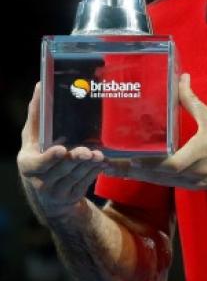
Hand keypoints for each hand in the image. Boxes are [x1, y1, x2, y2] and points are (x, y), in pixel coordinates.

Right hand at [17, 83, 107, 223]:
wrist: (47, 193)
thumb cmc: (39, 154)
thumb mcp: (33, 136)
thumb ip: (37, 114)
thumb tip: (41, 84)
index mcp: (28, 164)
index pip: (38, 164)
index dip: (49, 158)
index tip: (61, 150)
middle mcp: (40, 181)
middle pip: (62, 169)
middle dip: (76, 160)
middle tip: (88, 151)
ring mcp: (56, 192)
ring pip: (76, 176)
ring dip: (89, 165)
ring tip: (99, 155)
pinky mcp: (71, 196)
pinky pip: (85, 183)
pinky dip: (95, 171)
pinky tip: (103, 162)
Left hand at [106, 73, 206, 193]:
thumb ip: (191, 99)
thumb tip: (180, 77)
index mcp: (188, 159)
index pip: (154, 164)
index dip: (132, 162)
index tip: (112, 155)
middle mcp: (184, 176)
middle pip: (147, 176)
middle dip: (125, 169)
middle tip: (103, 159)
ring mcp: (187, 183)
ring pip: (155, 181)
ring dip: (135, 174)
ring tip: (114, 164)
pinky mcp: (192, 185)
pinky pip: (165, 182)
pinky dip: (150, 176)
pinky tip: (141, 168)